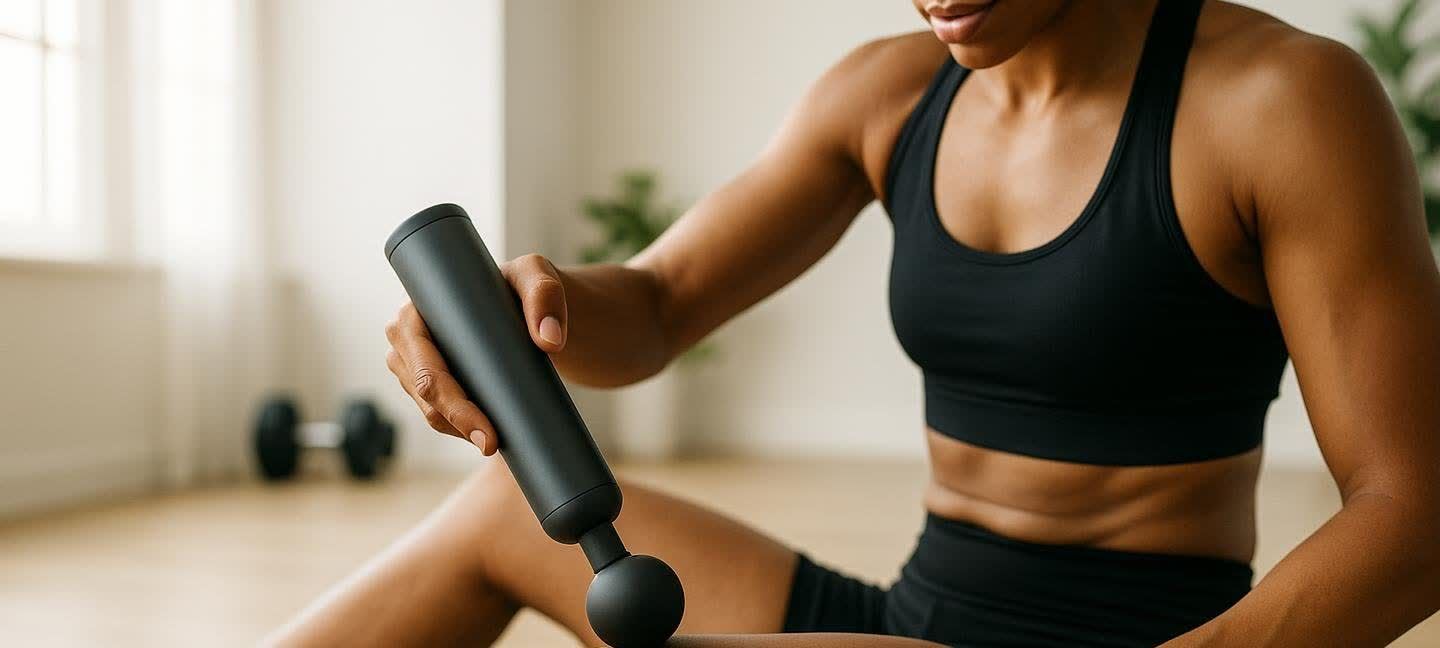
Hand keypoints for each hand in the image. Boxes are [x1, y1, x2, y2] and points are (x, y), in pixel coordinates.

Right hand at [384, 254, 568, 453]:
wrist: (533, 305)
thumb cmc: (526, 284)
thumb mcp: (538, 276)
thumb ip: (545, 295)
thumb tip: (549, 339)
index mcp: (418, 308)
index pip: (425, 365)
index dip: (450, 401)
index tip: (485, 429)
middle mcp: (408, 336)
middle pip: (424, 393)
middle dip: (456, 423)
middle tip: (494, 445)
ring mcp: (416, 362)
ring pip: (429, 408)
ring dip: (457, 429)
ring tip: (495, 442)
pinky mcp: (433, 380)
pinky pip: (437, 411)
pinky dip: (457, 427)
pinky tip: (484, 436)